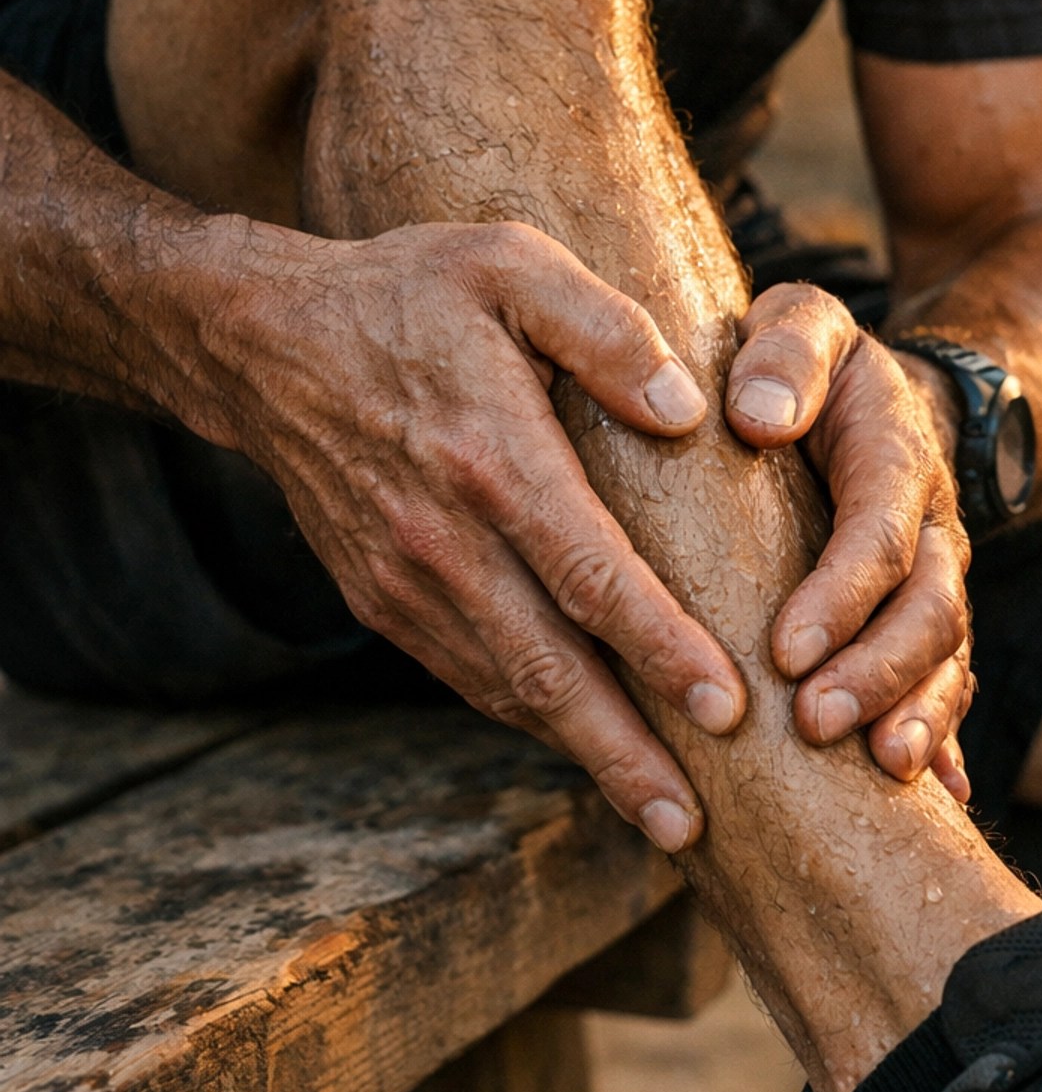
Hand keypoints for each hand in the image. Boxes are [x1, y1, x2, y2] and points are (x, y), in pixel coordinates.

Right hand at [193, 218, 746, 850]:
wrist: (264, 341)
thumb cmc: (409, 291)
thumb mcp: (510, 264)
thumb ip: (605, 331)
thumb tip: (689, 412)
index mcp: (488, 455)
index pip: (590, 574)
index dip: (660, 648)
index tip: (727, 708)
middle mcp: (442, 537)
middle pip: (547, 669)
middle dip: (624, 755)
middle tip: (693, 827)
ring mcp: (405, 578)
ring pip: (505, 690)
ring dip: (581, 757)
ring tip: (659, 814)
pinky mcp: (381, 598)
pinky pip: (467, 674)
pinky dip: (529, 720)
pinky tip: (586, 745)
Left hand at [725, 283, 973, 800]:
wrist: (862, 391)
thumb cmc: (804, 362)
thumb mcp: (798, 321)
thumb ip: (785, 350)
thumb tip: (753, 417)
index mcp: (895, 454)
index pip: (879, 533)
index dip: (842, 595)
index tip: (784, 648)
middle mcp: (928, 528)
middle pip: (929, 612)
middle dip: (878, 674)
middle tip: (815, 723)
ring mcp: (932, 583)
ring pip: (947, 661)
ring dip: (916, 717)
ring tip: (882, 771)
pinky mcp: (918, 626)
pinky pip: (944, 689)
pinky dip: (946, 744)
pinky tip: (938, 801)